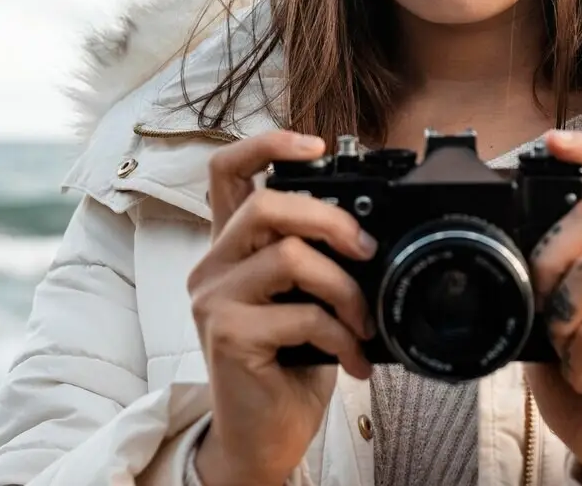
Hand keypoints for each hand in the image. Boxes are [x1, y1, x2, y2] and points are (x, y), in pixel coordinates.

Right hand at [187, 131, 378, 485]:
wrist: (263, 436)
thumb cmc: (289, 364)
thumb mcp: (304, 298)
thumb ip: (315, 259)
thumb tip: (368, 234)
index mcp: (232, 247)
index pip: (227, 172)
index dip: (266, 144)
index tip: (316, 144)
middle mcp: (213, 266)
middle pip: (265, 206)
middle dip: (330, 219)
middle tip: (366, 249)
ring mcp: (213, 299)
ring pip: (288, 257)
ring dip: (345, 288)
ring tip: (363, 321)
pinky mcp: (226, 335)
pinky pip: (301, 314)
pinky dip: (342, 335)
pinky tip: (354, 357)